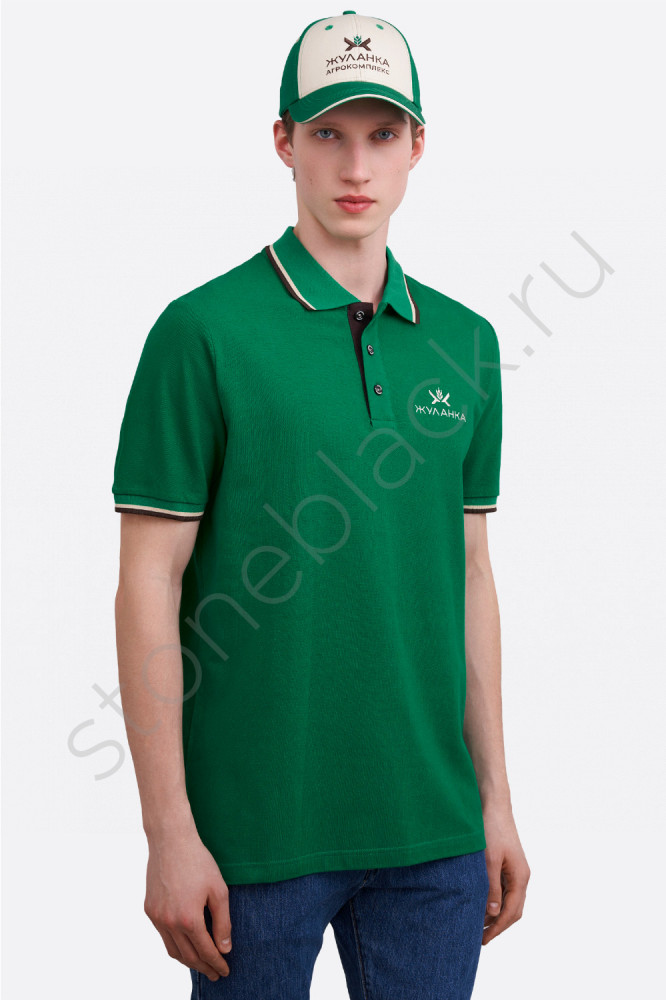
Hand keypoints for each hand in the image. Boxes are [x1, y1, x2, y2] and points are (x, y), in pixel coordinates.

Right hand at [144, 824, 232, 980]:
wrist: (170, 841)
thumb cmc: (198, 862)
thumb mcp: (218, 890)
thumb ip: (223, 922)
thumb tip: (225, 948)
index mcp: (189, 919)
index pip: (206, 951)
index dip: (217, 963)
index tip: (225, 971)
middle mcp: (169, 923)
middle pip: (188, 956)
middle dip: (203, 967)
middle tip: (215, 974)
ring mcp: (157, 917)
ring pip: (172, 950)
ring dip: (188, 961)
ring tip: (201, 964)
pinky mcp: (149, 909)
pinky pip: (163, 936)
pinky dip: (175, 945)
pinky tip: (185, 944)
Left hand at [481, 802, 529, 944]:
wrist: (492, 803)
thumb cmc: (491, 829)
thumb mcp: (488, 860)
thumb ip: (491, 887)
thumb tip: (493, 913)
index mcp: (520, 877)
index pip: (511, 912)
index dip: (497, 928)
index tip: (482, 940)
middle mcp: (521, 876)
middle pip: (513, 910)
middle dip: (498, 925)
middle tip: (479, 937)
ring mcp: (515, 869)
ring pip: (508, 900)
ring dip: (495, 914)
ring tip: (477, 924)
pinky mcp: (507, 863)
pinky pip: (503, 889)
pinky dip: (494, 900)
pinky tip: (480, 902)